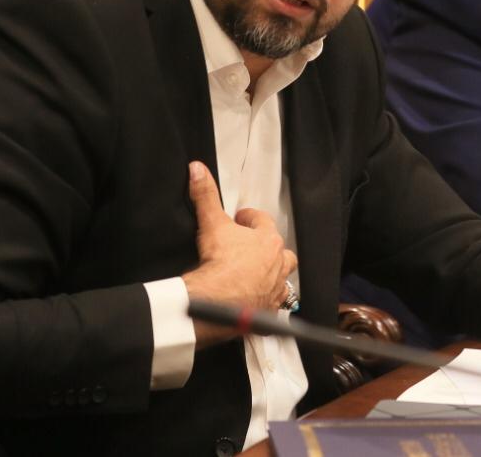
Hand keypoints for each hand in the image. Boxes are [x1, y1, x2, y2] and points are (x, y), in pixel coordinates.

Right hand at [181, 161, 297, 345]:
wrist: (217, 301)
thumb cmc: (220, 263)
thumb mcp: (211, 223)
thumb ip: (206, 195)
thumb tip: (197, 170)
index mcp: (268, 240)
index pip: (263, 221)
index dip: (248, 218)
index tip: (239, 219)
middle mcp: (278, 264)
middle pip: (280, 251)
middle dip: (268, 248)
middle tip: (251, 248)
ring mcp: (276, 288)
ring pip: (282, 277)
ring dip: (272, 274)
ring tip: (256, 274)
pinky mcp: (269, 309)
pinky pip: (274, 304)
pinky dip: (266, 301)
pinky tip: (254, 300)